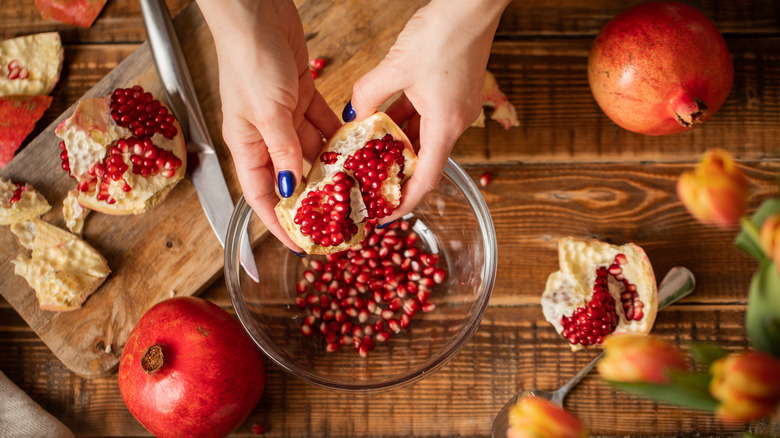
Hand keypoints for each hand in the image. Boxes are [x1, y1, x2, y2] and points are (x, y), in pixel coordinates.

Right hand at [197, 0, 340, 251]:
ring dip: (333, 169)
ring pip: (312, 153)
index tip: (302, 244)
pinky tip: (359, 151)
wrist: (256, 12)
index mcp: (246, 145)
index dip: (279, 223)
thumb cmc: (248, 59)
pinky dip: (339, 138)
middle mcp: (265, 136)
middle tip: (341, 218)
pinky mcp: (302, 96)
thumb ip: (283, 150)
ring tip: (358, 189)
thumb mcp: (267, 111)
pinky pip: (324, 125)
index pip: (262, 196)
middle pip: (291, 178)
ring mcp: (284, 116)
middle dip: (315, 199)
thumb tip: (293, 186)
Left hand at [347, 0, 508, 223]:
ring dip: (396, 146)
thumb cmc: (442, 33)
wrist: (472, 4)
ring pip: (421, 137)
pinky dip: (403, 123)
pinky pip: (424, 117)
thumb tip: (353, 114)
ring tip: (367, 156)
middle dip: (395, 175)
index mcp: (446, 126)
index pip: (425, 180)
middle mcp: (455, 123)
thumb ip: (369, 94)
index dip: (404, 203)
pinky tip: (380, 121)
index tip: (383, 216)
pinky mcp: (452, 93)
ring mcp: (455, 108)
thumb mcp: (395, 66)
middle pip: (423, 161)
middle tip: (367, 185)